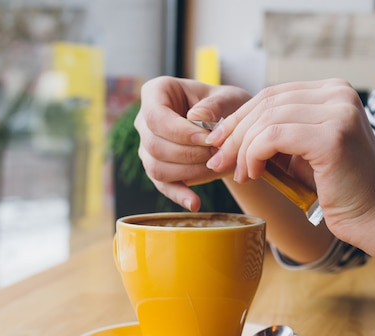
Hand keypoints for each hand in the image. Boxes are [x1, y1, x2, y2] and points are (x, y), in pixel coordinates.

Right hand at [134, 76, 250, 210]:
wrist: (230, 127)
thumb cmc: (227, 106)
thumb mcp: (229, 99)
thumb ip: (215, 105)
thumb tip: (195, 118)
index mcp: (157, 93)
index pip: (155, 116)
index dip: (180, 132)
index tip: (207, 139)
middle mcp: (145, 120)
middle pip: (154, 145)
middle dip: (189, 154)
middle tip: (219, 155)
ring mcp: (148, 146)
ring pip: (156, 167)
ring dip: (189, 172)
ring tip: (217, 169)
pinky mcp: (158, 168)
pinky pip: (162, 185)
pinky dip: (179, 195)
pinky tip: (195, 203)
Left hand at [204, 79, 374, 243]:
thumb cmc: (339, 188)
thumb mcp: (304, 151)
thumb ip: (277, 133)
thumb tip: (227, 130)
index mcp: (334, 91)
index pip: (273, 94)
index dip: (240, 117)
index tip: (217, 140)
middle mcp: (340, 94)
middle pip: (267, 103)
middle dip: (235, 133)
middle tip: (218, 159)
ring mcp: (339, 113)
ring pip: (267, 120)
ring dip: (243, 149)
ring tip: (241, 174)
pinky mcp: (332, 137)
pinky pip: (273, 137)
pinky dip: (254, 156)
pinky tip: (254, 174)